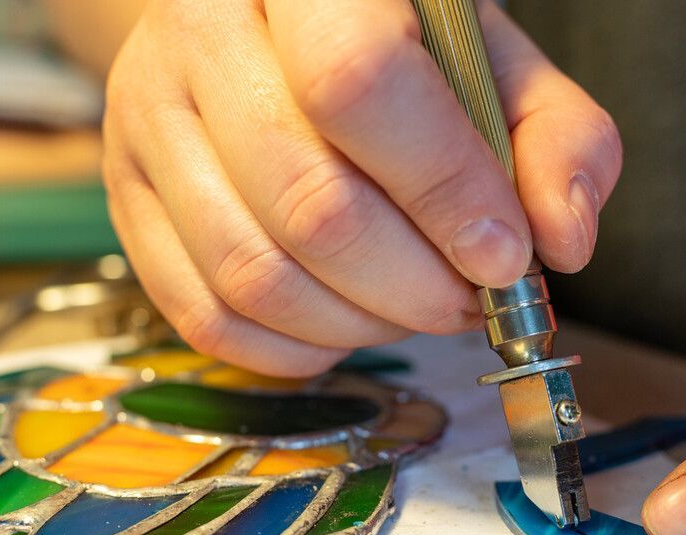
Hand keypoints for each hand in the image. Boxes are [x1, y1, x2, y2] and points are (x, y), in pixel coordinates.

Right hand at [103, 0, 621, 375]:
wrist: (258, 34)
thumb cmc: (389, 46)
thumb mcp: (488, 61)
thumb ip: (554, 136)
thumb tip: (561, 240)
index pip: (358, 82)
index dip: (442, 188)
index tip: (503, 255)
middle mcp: (199, 36)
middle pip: (307, 203)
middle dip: (411, 286)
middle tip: (466, 300)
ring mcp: (144, 120)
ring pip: (252, 273)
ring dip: (356, 324)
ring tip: (408, 308)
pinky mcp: (124, 197)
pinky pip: (204, 315)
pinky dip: (292, 349)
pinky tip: (342, 324)